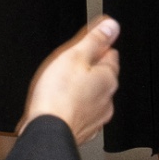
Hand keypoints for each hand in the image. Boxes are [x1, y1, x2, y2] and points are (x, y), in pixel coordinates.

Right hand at [20, 16, 119, 144]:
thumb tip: (112, 26)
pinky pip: (82, 113)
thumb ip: (94, 40)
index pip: (110, 54)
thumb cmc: (56, 96)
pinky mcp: (84, 130)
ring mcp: (97, 117)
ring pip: (92, 96)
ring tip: (61, 86)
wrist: (46, 132)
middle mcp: (107, 99)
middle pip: (102, 75)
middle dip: (88, 69)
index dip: (96, 46)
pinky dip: (74, 108)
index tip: (84, 44)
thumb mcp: (74, 56)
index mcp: (108, 78)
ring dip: (81, 90)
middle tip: (67, 65)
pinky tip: (60, 105)